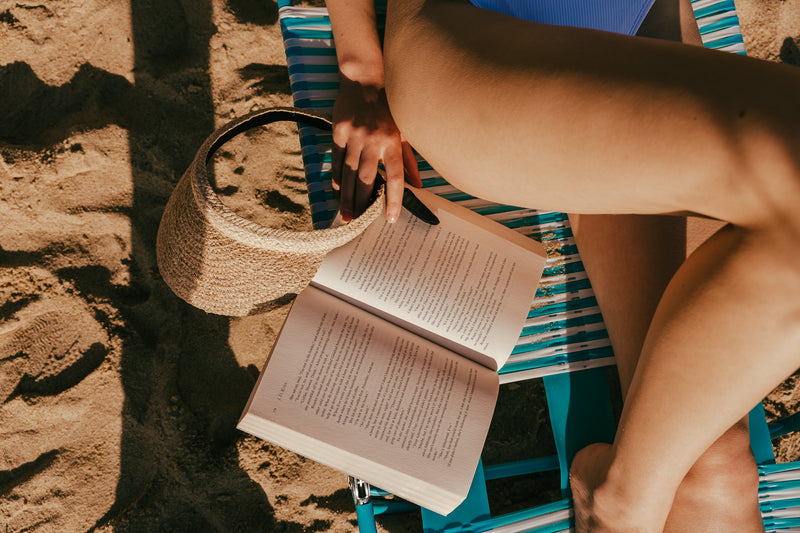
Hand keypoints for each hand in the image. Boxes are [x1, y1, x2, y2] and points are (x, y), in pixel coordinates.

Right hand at [331, 76, 421, 222]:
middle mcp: (372, 140)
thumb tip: (420, 186)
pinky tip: (337, 193)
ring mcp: (353, 136)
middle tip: (359, 223)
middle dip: (362, 203)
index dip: (394, 199)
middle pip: (366, 179)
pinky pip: (336, 160)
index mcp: (393, 141)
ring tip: (346, 216)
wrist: (366, 78)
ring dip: (346, 197)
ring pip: (348, 173)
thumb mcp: (405, 130)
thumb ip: (410, 160)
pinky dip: (336, 178)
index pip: (395, 177)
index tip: (391, 219)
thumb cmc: (391, 106)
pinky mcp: (338, 131)